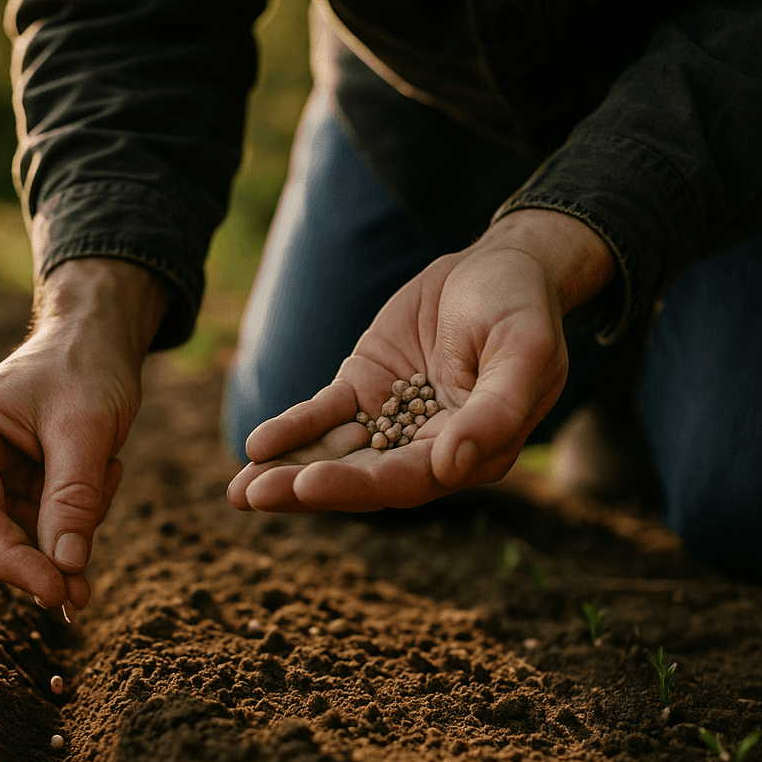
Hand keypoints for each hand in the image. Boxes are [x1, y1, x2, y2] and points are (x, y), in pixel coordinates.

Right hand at [0, 257, 166, 612]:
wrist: (100, 338)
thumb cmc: (85, 367)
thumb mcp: (86, 428)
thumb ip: (74, 497)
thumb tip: (66, 568)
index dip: (14, 563)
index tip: (57, 591)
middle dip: (40, 561)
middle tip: (84, 591)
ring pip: (24, 544)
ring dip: (71, 533)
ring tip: (109, 472)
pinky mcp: (22, 491)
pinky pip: (49, 531)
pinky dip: (83, 518)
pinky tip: (106, 472)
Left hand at [227, 209, 613, 512]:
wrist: (502, 264)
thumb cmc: (523, 310)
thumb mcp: (523, 353)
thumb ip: (496, 411)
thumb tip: (452, 468)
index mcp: (470, 453)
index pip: (406, 481)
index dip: (356, 486)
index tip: (310, 484)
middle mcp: (426, 448)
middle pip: (360, 478)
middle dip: (305, 487)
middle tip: (253, 496)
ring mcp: (389, 419)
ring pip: (334, 454)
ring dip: (287, 472)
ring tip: (238, 492)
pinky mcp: (362, 389)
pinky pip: (322, 415)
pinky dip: (291, 429)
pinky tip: (255, 444)